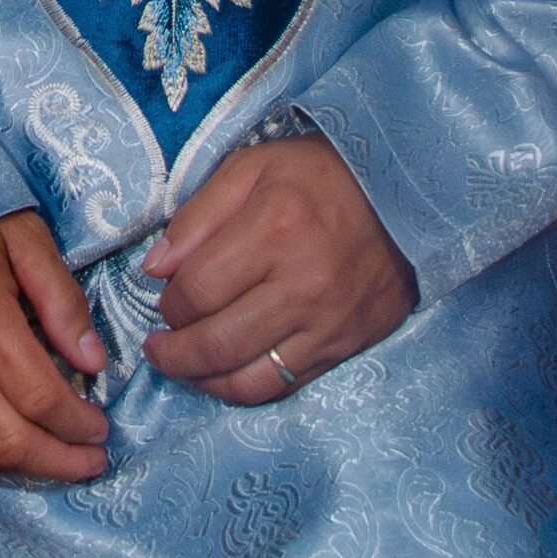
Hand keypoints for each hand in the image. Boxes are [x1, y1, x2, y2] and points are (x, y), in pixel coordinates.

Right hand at [0, 210, 109, 481]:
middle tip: (93, 459)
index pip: (38, 395)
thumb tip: (94, 363)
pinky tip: (24, 444)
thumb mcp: (26, 238)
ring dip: (31, 466)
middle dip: (61, 460)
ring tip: (66, 459)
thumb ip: (62, 300)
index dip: (78, 422)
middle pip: (10, 438)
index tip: (103, 427)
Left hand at [141, 132, 416, 402]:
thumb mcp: (250, 168)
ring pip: (249, 377)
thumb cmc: (316, 176)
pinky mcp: (345, 347)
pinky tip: (224, 377)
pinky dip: (245, 389)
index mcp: (273, 228)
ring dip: (203, 379)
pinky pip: (285, 385)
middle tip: (156, 348)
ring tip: (181, 367)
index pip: (199, 289)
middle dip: (175, 352)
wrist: (401, 197)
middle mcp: (302, 284)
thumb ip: (198, 216)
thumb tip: (154, 268)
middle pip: (218, 341)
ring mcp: (327, 323)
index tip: (161, 298)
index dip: (168, 302)